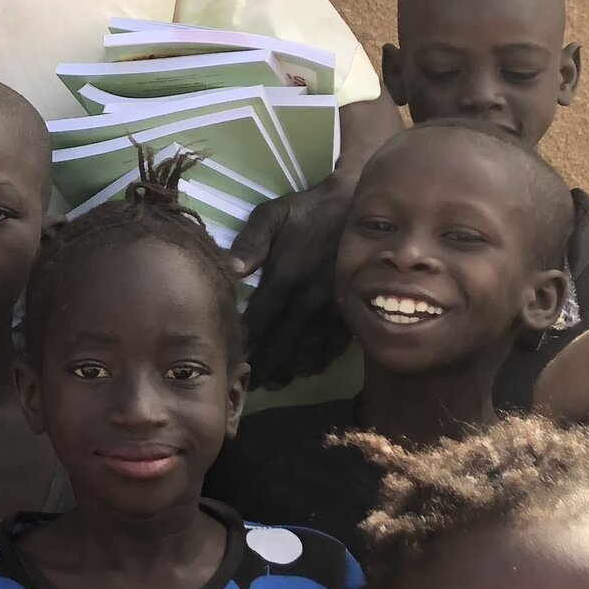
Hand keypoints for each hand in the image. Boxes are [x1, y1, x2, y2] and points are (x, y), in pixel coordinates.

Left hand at [230, 173, 355, 388]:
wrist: (360, 206)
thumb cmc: (309, 211)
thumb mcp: (273, 215)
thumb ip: (249, 243)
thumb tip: (227, 270)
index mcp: (286, 278)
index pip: (258, 322)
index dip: (242, 343)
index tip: (227, 356)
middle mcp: (309, 301)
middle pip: (280, 346)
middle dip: (262, 366)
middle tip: (247, 381)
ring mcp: (334, 311)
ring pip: (307, 353)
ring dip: (288, 370)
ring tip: (272, 382)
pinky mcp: (352, 313)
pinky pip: (334, 348)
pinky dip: (317, 363)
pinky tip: (305, 369)